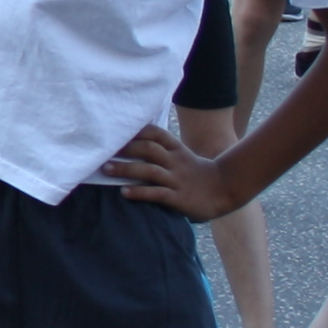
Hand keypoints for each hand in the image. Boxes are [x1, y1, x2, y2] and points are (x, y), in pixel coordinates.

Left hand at [102, 122, 251, 219]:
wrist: (224, 190)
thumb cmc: (196, 173)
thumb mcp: (182, 156)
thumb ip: (162, 150)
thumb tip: (130, 143)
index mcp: (177, 150)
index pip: (156, 134)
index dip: (136, 131)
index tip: (116, 130)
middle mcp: (176, 162)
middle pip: (149, 150)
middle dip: (126, 148)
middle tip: (103, 150)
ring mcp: (177, 180)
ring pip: (150, 171)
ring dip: (126, 169)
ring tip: (107, 169)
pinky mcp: (178, 198)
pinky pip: (157, 193)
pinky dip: (139, 192)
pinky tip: (124, 192)